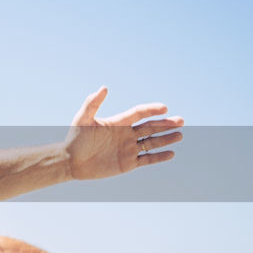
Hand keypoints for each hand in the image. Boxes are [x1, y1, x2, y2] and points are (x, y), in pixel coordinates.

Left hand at [65, 87, 183, 179]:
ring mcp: (128, 149)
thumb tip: (104, 87)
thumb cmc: (75, 139)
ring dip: (166, 139)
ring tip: (180, 135)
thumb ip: (92, 103)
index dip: (151, 110)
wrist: (70, 161)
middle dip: (165, 124)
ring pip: (151, 142)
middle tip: (181, 121)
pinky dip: (158, 157)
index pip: (139, 113)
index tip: (164, 108)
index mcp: (118, 123)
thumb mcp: (82, 119)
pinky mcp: (127, 164)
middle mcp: (126, 135)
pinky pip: (147, 159)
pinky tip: (171, 154)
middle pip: (150, 127)